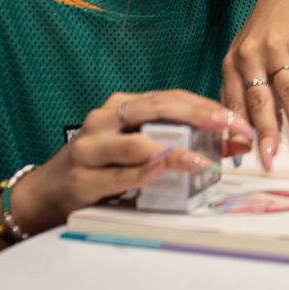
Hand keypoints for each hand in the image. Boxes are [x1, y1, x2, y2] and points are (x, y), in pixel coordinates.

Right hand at [11, 90, 253, 233]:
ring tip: (202, 160)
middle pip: (156, 109)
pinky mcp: (82, 177)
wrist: (49, 191)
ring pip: (136, 143)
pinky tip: (162, 171)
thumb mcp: (142, 147)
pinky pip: (119, 174)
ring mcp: (91, 147)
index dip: (207, 107)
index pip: (171, 98)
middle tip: (228, 127)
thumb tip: (235, 143)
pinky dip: (143, 173)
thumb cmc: (104, 167)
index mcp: (123, 106)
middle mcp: (105, 119)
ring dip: (173, 151)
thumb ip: (184, 142)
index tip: (239, 121)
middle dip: (197, 117)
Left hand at [220, 0, 288, 168]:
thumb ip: (241, 87)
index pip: (232, 104)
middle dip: (265, 134)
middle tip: (270, 160)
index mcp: (231, 64)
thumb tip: (238, 129)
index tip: (242, 159)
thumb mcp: (246, 55)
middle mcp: (250, 56)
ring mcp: (276, 49)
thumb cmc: (267, 30)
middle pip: (258, 102)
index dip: (237, 133)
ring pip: (286, 93)